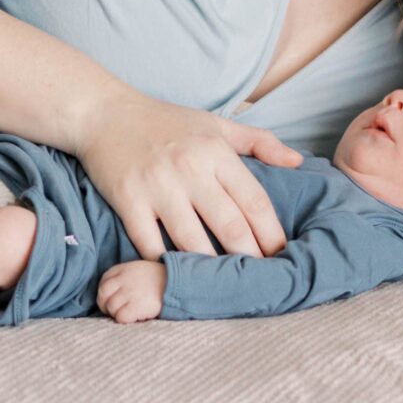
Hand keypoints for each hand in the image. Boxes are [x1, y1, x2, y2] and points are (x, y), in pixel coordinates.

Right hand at [73, 91, 301, 260]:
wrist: (104, 114)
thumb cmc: (166, 121)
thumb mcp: (215, 124)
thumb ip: (259, 142)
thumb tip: (298, 161)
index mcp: (216, 151)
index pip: (256, 201)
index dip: (273, 235)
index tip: (282, 257)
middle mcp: (190, 168)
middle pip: (231, 227)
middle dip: (250, 260)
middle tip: (261, 282)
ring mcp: (157, 186)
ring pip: (193, 242)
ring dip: (211, 269)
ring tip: (226, 288)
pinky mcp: (128, 201)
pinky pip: (150, 245)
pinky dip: (165, 265)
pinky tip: (178, 277)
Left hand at [97, 258, 167, 322]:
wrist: (178, 283)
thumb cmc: (160, 279)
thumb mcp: (139, 269)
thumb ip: (124, 277)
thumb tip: (110, 294)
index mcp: (123, 269)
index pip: (103, 282)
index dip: (105, 294)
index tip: (110, 300)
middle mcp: (123, 280)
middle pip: (103, 295)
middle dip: (105, 305)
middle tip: (114, 312)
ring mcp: (129, 293)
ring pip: (111, 308)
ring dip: (117, 314)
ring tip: (129, 313)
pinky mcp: (136, 306)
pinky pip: (120, 317)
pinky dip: (125, 320)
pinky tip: (135, 317)